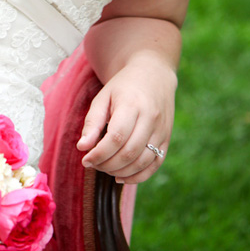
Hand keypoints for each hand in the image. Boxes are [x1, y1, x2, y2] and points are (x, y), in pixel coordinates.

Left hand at [76, 60, 175, 183]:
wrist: (153, 74)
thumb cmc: (123, 86)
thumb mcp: (103, 96)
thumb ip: (92, 121)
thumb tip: (82, 147)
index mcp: (132, 105)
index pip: (116, 137)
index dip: (100, 154)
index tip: (86, 160)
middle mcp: (150, 118)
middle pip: (129, 152)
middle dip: (108, 165)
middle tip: (94, 164)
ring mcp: (161, 130)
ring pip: (142, 162)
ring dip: (121, 172)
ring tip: (106, 168)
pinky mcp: (167, 139)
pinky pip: (155, 164)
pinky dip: (138, 176)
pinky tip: (122, 176)